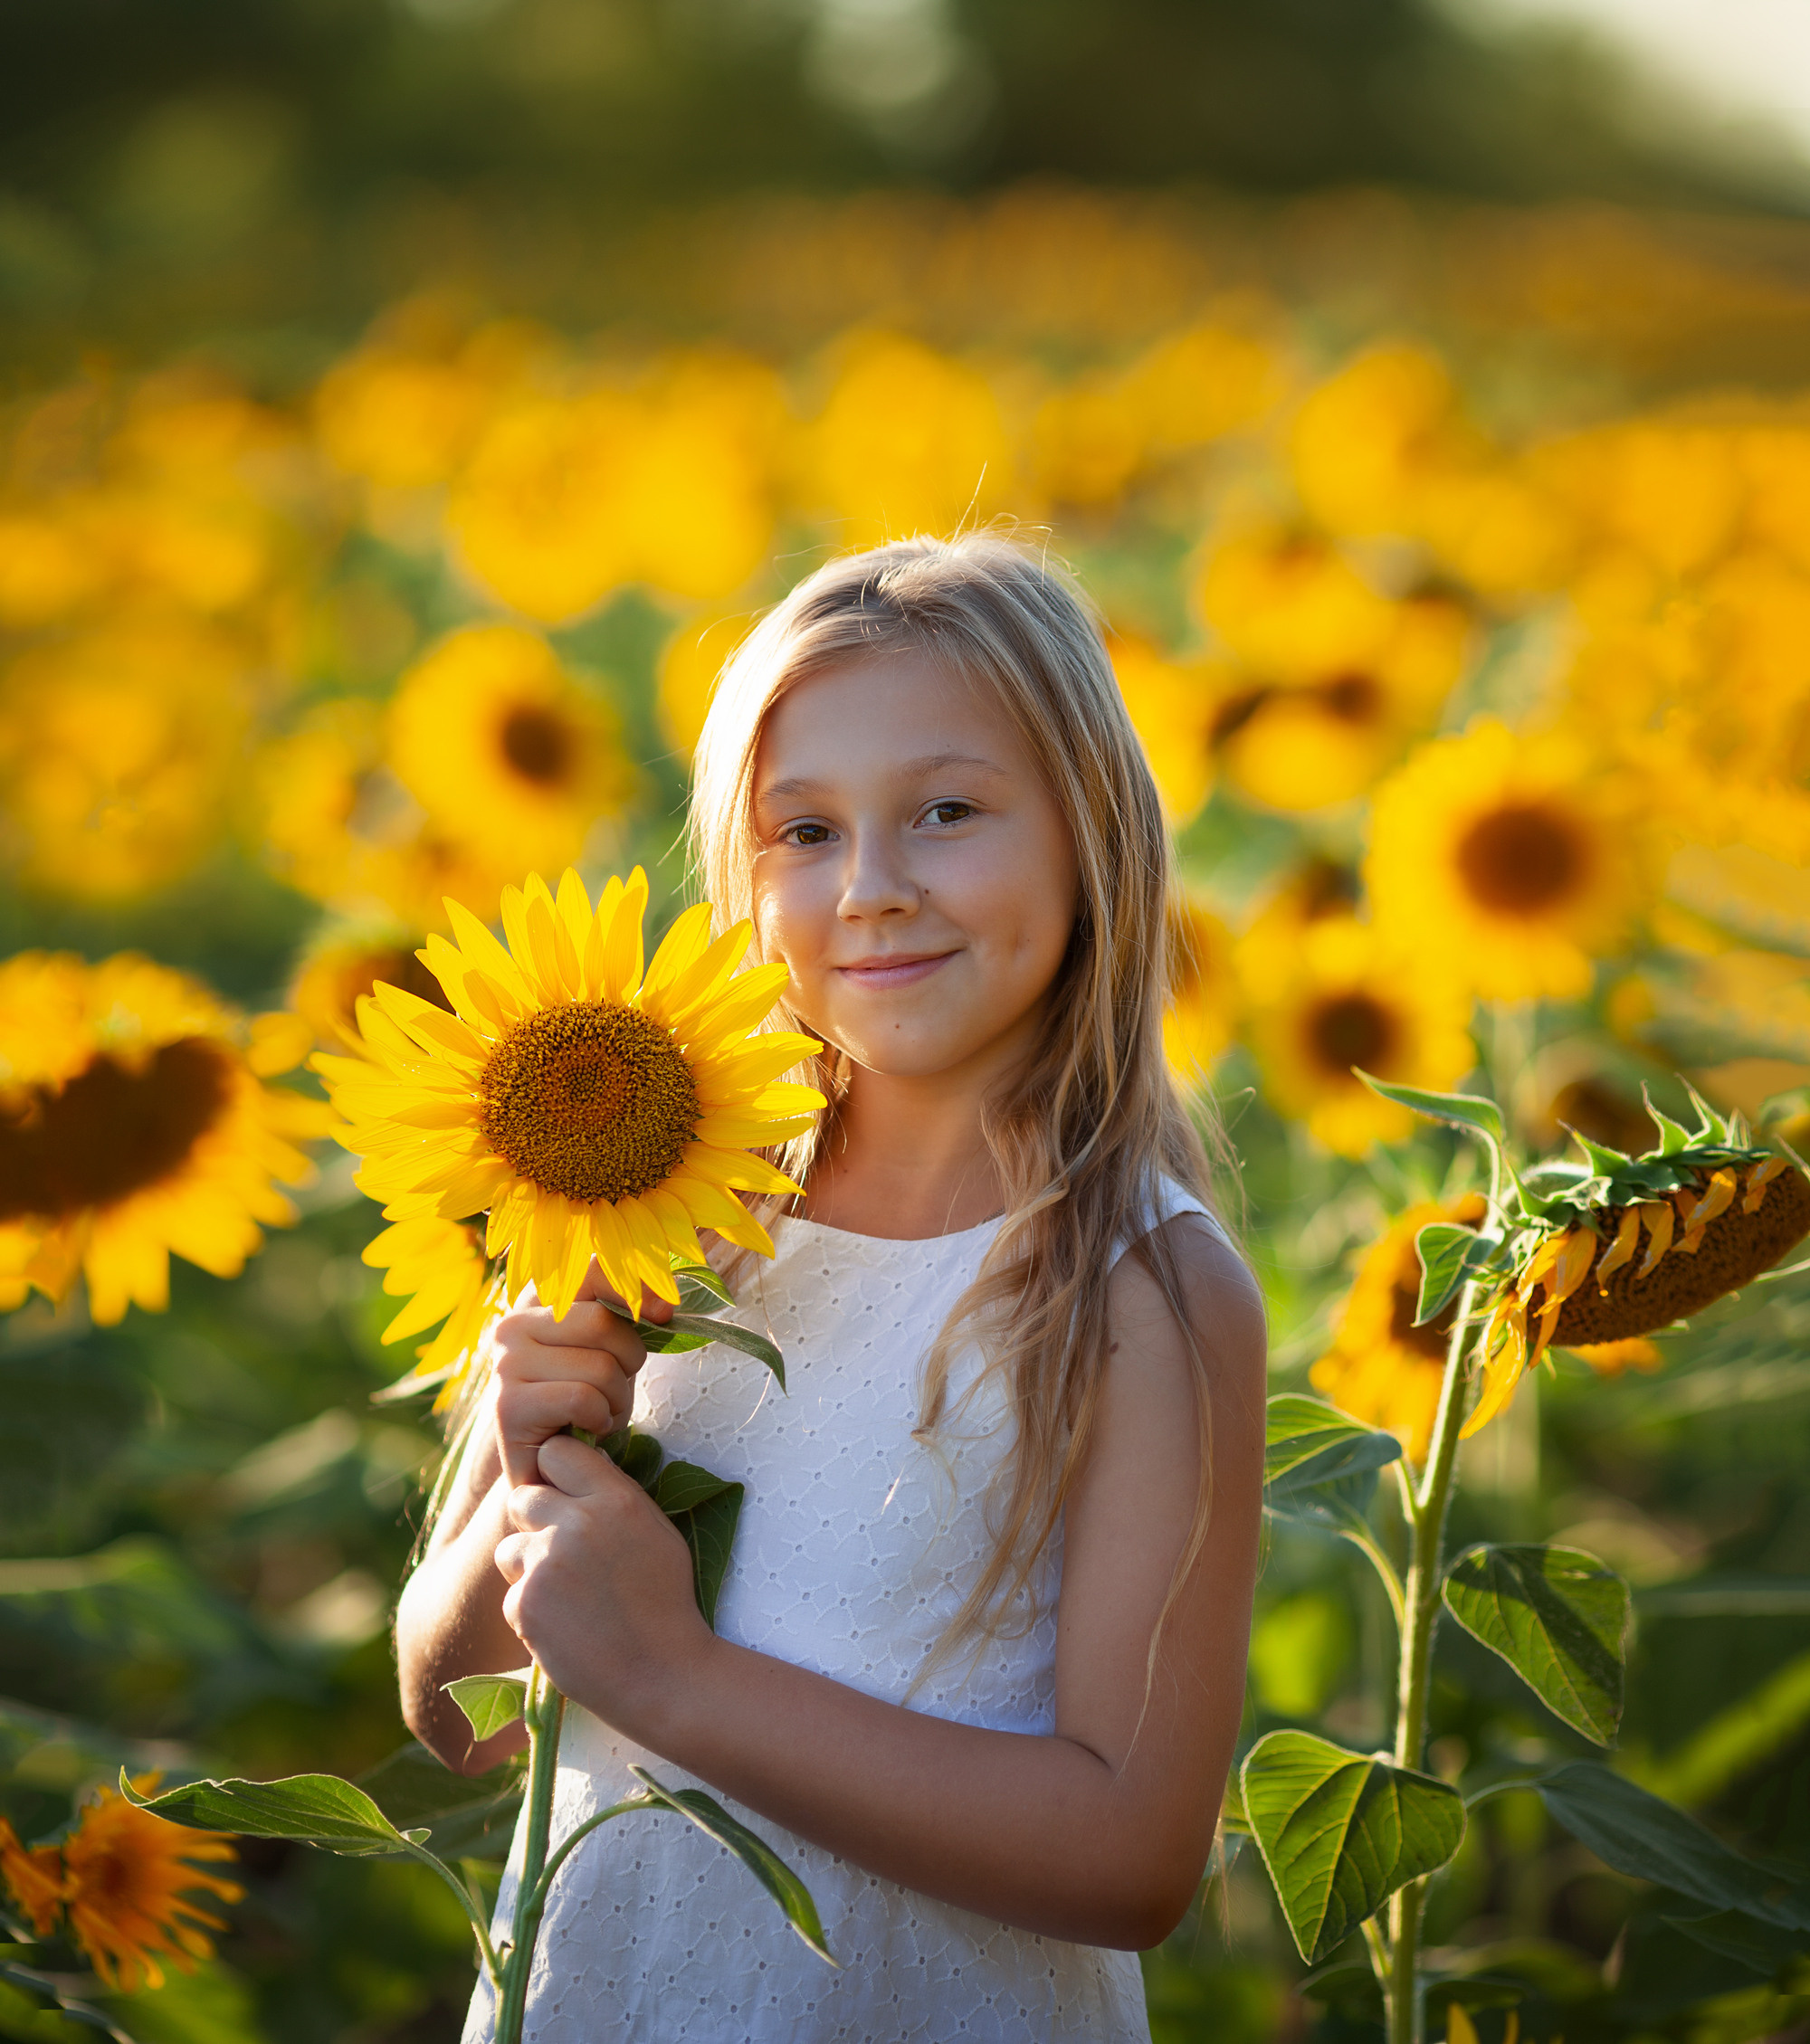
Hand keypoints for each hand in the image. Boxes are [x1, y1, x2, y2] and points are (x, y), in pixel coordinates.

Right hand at [492, 1261, 672, 1487]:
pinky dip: (601, 1419)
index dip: (638, 1289)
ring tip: (602, 1412)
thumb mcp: (607, 1348)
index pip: (594, 1268)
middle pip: (603, 1323)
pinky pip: (583, 1399)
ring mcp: (506, 1364)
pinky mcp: (508, 1406)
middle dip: (630, 1359)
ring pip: (599, 1366)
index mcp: (537, 1299)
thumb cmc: (583, 1399)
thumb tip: (666, 1306)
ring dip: (618, 1398)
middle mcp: (512, 1323)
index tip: (665, 1315)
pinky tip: (588, 1429)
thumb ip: (627, 1313)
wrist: (545, 1464)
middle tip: (617, 1385)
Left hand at [495, 1433, 712, 1735]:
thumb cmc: (665, 1602)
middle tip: (561, 1550)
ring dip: (527, 1566)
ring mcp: (546, 1564)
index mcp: (615, 1499)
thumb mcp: (657, 1533)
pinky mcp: (524, 1605)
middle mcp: (576, 1523)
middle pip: (522, 1496)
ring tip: (566, 1594)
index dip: (557, 1473)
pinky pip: (512, 1594)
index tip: (566, 1494)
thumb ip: (616, 1497)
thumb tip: (584, 1466)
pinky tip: (564, 1626)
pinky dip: (531, 1610)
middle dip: (535, 1520)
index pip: (558, 1452)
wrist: (661, 1675)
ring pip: (508, 1548)